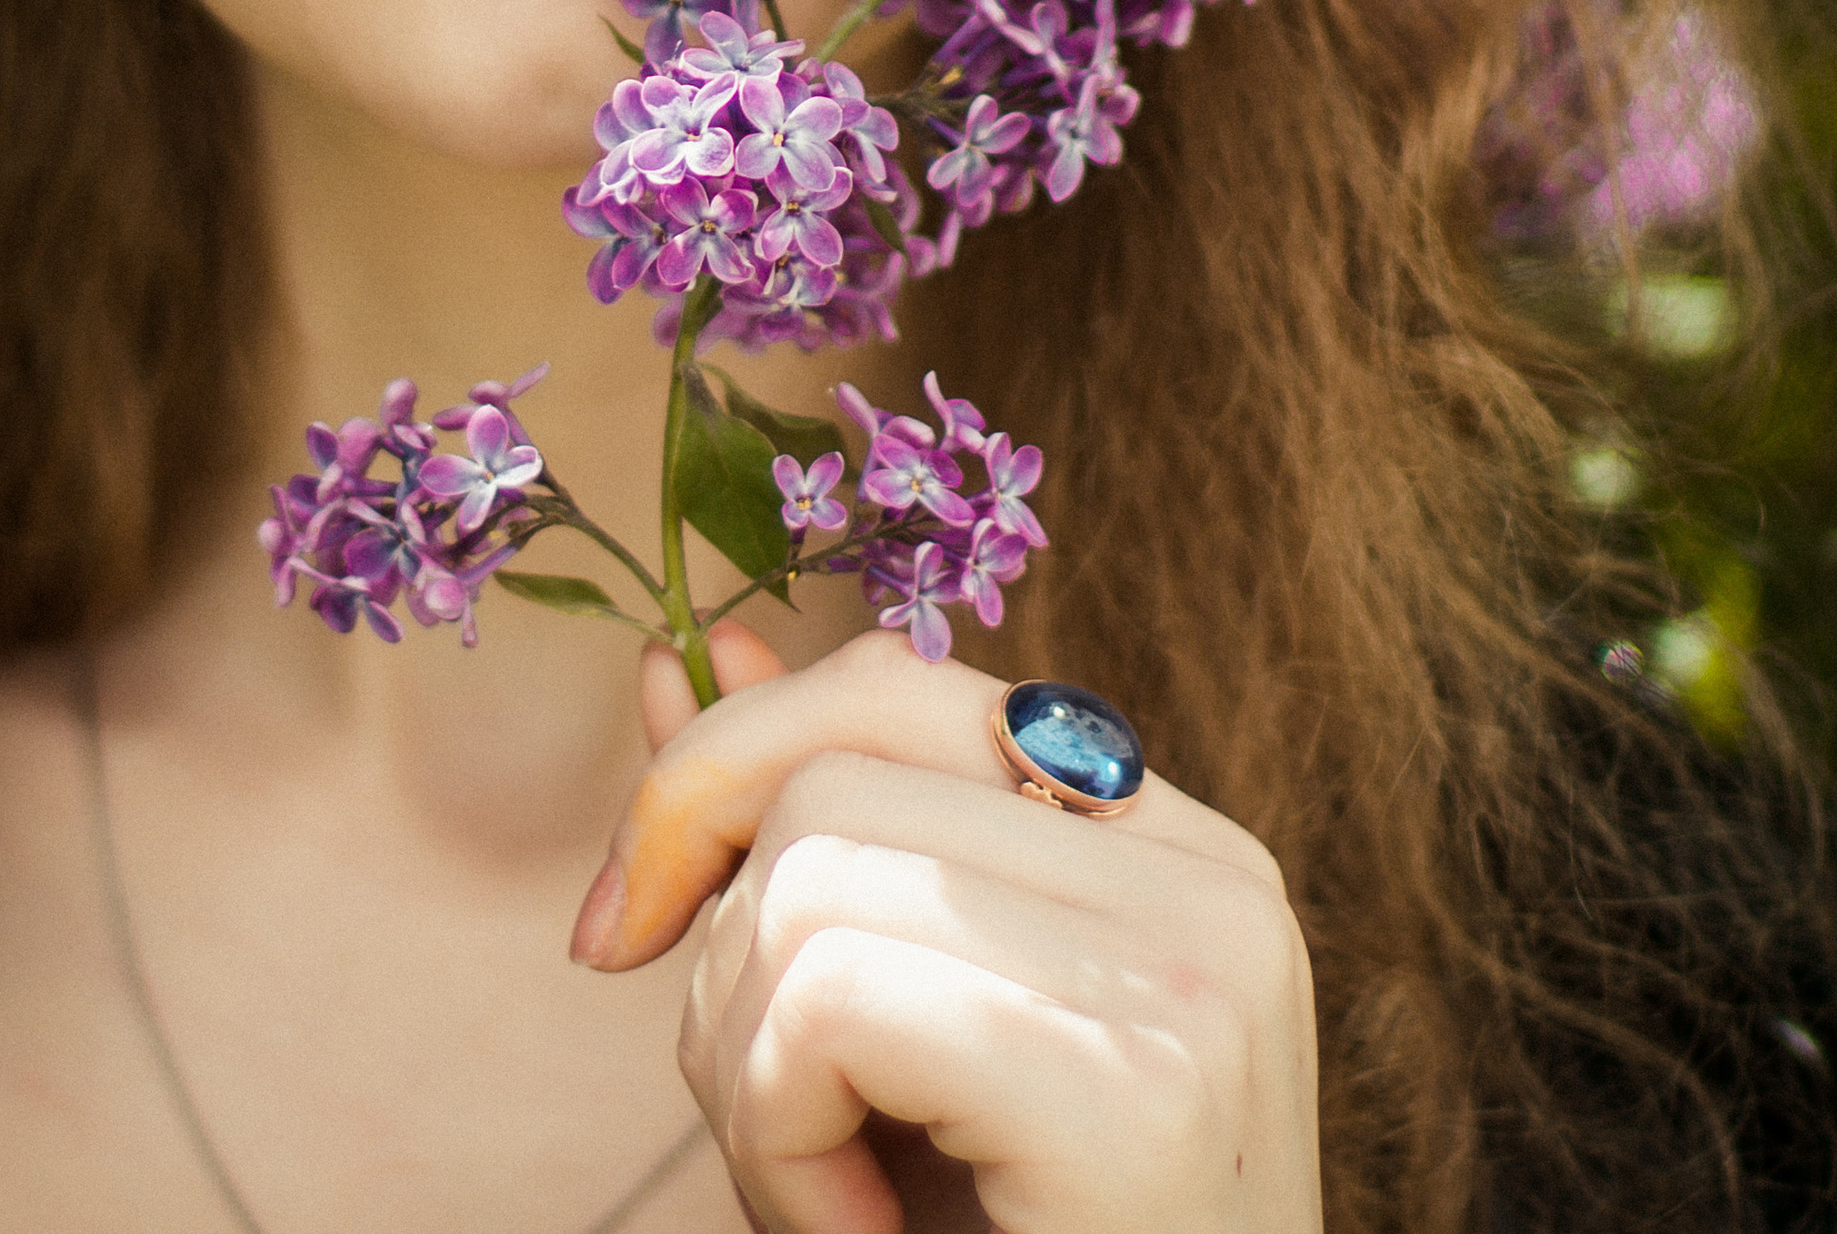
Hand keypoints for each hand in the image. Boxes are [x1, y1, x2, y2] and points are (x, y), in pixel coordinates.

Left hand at [570, 626, 1321, 1233]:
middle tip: (757, 1110)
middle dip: (717, 921)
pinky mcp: (1137, 1078)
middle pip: (838, 754)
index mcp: (1171, 847)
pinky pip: (829, 994)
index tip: (626, 924)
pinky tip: (855, 1233)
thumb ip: (795, 842)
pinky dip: (775, 1133)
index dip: (732, 770)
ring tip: (836, 1192)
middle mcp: (1210, 874)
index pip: (902, 686)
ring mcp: (1193, 965)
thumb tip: (677, 660)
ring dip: (744, 1059)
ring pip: (808, 870)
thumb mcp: (878, 1038)